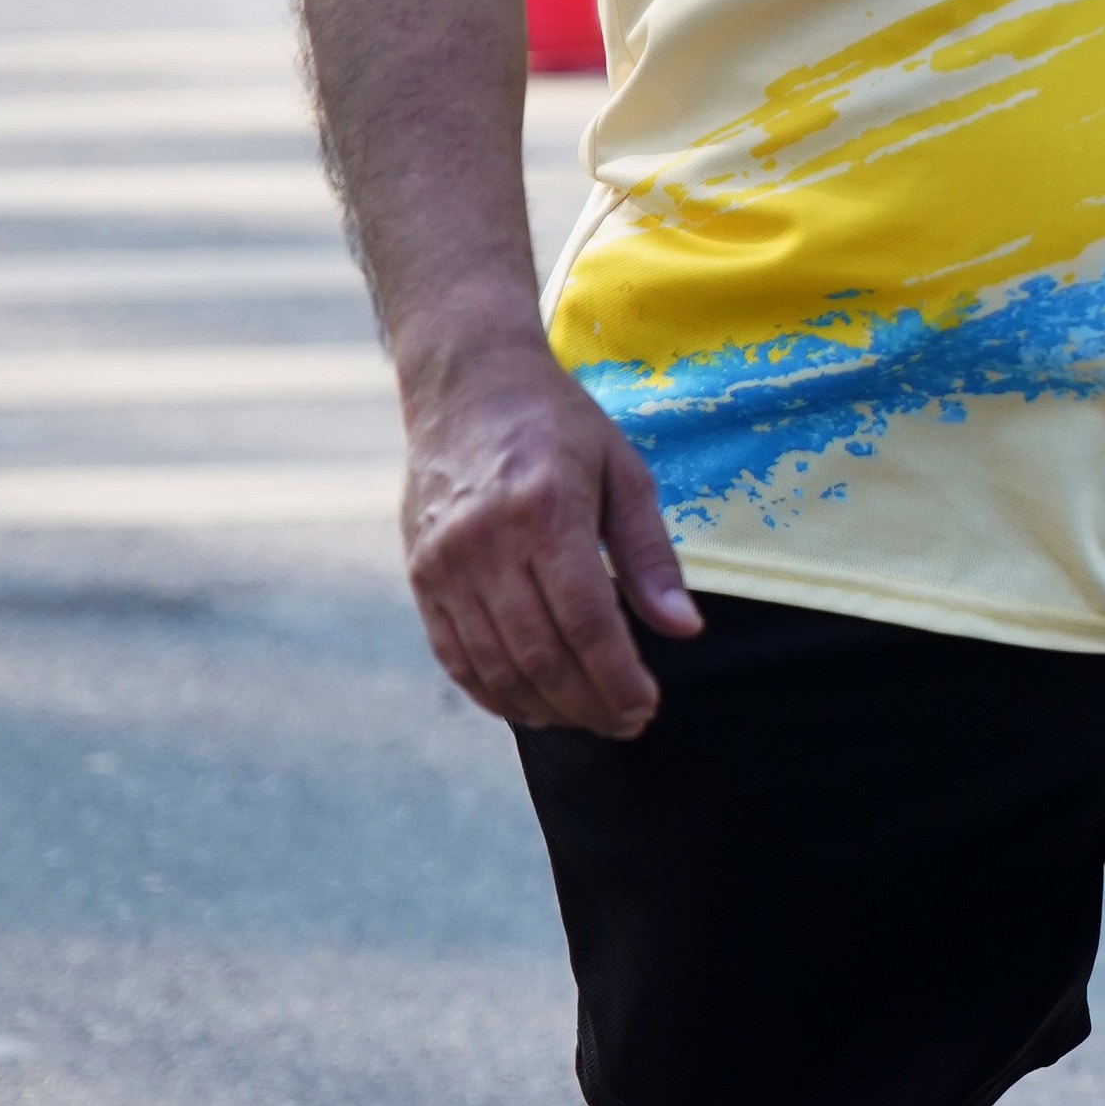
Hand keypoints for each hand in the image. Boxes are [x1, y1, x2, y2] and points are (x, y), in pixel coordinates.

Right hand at [398, 333, 700, 737]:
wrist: (466, 383)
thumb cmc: (557, 423)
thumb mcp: (622, 471)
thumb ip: (650, 555)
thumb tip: (684, 628)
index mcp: (546, 512)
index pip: (586, 623)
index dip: (619, 678)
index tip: (647, 706)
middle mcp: (487, 543)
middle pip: (541, 656)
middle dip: (589, 704)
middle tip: (626, 722)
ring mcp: (445, 564)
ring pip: (496, 666)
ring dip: (546, 709)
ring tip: (587, 718)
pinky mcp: (420, 574)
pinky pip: (454, 655)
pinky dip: (494, 692)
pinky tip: (532, 705)